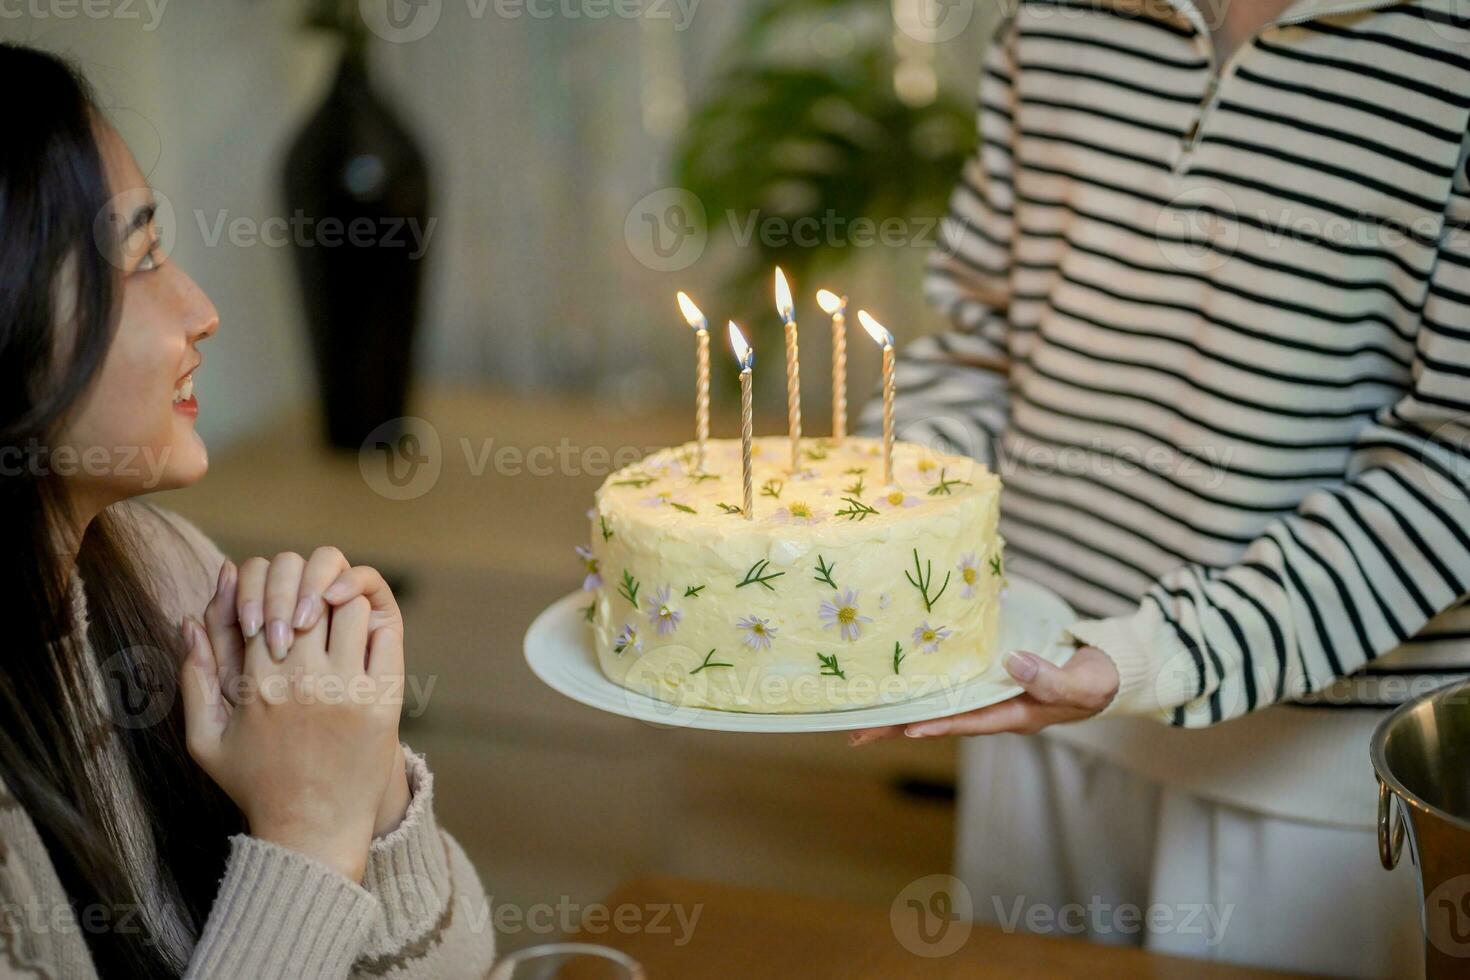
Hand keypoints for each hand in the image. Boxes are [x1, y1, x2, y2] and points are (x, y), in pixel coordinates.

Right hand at [179, 563, 404, 881]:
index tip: (273, 610)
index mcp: (256, 683)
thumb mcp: (206, 739)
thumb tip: (190, 621)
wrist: (312, 832)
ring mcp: (345, 689)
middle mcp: (301, 680)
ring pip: (350, 605)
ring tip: (334, 618)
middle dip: (305, 589)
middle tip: (307, 606)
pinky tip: (362, 636)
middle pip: (308, 591)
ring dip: (341, 603)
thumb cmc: (256, 785)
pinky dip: (375, 624)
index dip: (267, 590)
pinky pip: (385, 635)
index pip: (260, 598)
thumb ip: (195, 677)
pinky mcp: (382, 700)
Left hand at [848, 646, 1118, 744]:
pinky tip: (901, 684)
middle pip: (942, 720)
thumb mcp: (1083, 683)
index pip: (969, 721)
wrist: (1109, 672)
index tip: (905, 729)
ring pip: (941, 704)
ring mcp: (992, 697)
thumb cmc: (1098, 680)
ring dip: (905, 709)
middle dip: (901, 726)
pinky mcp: (991, 679)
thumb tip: (1013, 663)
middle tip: (856, 733)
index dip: (938, 725)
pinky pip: (951, 686)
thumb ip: (1052, 679)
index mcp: (1017, 715)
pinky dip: (925, 686)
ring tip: (863, 713)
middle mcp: (997, 710)